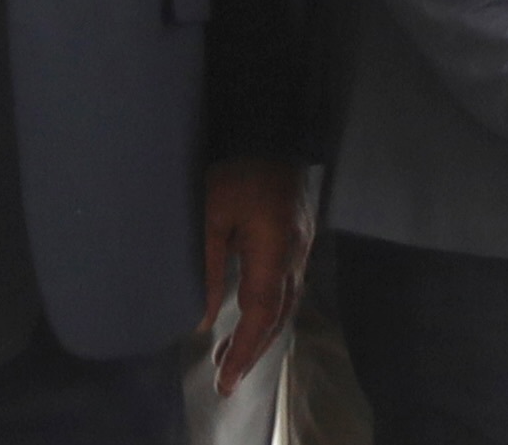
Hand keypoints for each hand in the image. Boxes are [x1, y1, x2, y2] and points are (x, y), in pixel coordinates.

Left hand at [200, 157, 312, 399]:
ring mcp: (302, 245)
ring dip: (263, 332)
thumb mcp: (211, 216)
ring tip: (234, 355)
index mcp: (275, 251)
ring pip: (288, 303)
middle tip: (227, 378)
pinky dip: (271, 311)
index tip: (225, 379)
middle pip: (280, 316)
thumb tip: (206, 317)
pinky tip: (254, 317)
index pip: (261, 314)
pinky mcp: (299, 236)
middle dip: (254, 349)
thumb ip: (210, 268)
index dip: (244, 350)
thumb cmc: (237, 168)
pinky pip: (289, 286)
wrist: (273, 129)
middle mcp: (296, 254)